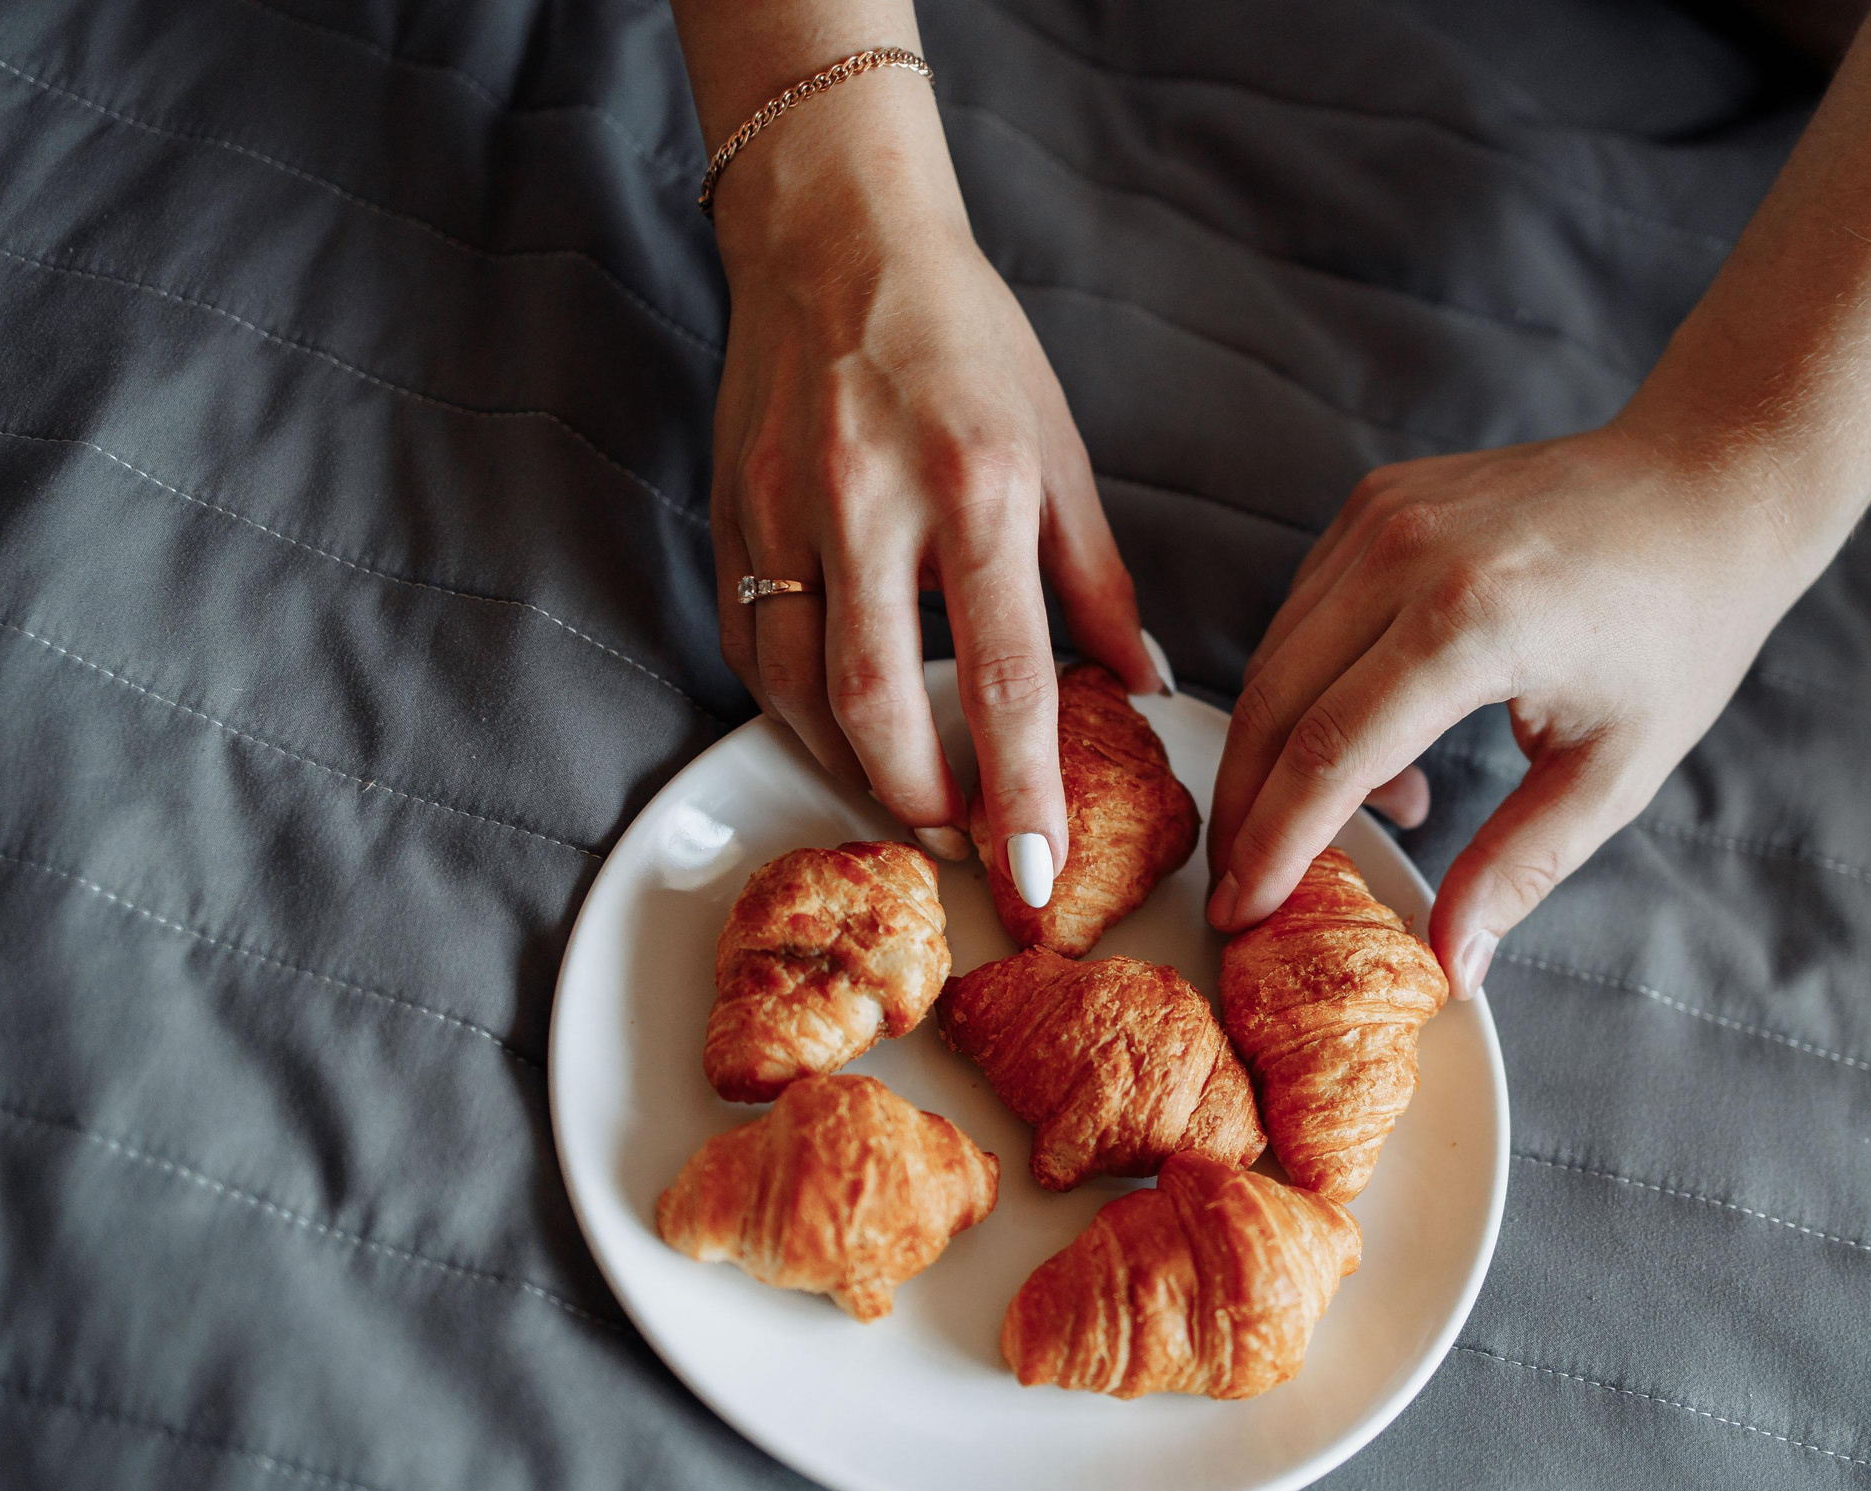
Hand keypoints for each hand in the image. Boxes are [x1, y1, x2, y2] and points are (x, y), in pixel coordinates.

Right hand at [705, 67, 1153, 887]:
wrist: (834, 236)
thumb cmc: (963, 340)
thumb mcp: (1057, 447)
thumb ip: (1096, 579)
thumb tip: (1140, 685)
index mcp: (974, 482)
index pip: (1003, 673)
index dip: (1020, 790)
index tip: (1033, 874)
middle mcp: (869, 500)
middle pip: (876, 704)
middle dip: (922, 801)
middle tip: (966, 844)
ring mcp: (783, 509)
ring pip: (798, 692)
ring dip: (853, 771)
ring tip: (913, 802)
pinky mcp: (730, 514)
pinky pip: (752, 650)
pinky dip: (796, 713)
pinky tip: (841, 734)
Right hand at [1205, 424, 1816, 997]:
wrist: (1709, 484)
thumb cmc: (1681, 623)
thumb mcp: (1614, 771)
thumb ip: (1519, 867)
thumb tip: (1451, 961)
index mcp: (1471, 620)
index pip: (1329, 753)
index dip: (1275, 844)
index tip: (1242, 911)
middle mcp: (1407, 555)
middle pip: (1276, 705)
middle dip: (1246, 810)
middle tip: (1245, 888)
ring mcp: (1383, 517)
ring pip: (1275, 657)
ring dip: (1281, 754)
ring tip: (1358, 816)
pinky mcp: (1376, 502)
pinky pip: (1303, 612)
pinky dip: (1311, 689)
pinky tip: (1380, 744)